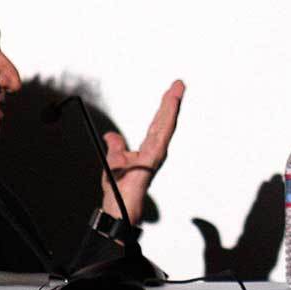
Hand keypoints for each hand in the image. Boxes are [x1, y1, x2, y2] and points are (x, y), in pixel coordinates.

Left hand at [101, 80, 185, 224]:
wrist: (118, 205)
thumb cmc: (119, 189)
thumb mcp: (114, 160)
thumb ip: (116, 146)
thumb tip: (112, 136)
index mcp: (148, 149)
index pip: (157, 123)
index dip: (165, 107)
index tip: (171, 91)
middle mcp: (155, 150)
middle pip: (165, 121)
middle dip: (172, 101)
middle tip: (179, 83)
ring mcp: (156, 154)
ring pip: (165, 124)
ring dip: (171, 106)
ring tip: (176, 90)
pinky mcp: (153, 157)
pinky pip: (161, 133)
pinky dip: (167, 118)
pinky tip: (170, 106)